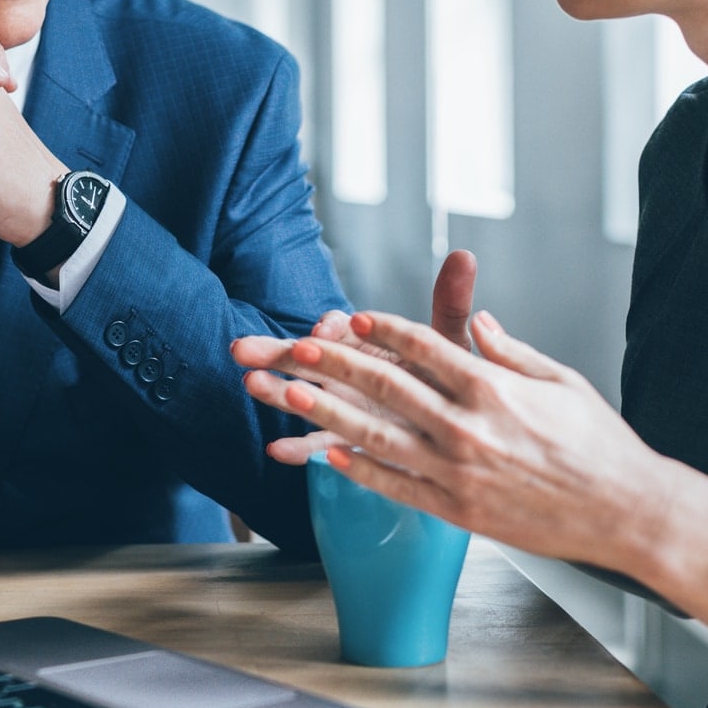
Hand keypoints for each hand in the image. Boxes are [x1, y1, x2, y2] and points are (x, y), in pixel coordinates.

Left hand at [231, 304, 670, 573]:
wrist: (626, 512)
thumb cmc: (599, 444)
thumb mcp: (560, 381)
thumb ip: (511, 350)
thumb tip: (478, 321)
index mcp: (494, 387)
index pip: (425, 348)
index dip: (384, 330)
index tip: (352, 317)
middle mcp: (469, 426)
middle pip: (387, 386)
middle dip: (336, 363)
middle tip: (296, 346)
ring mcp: (459, 471)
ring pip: (378, 436)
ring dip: (328, 413)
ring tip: (290, 395)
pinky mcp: (458, 510)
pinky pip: (397, 486)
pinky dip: (360, 471)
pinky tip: (329, 456)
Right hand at [262, 250, 478, 465]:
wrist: (453, 424)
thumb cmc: (448, 377)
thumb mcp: (449, 342)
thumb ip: (450, 303)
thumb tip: (463, 256)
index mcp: (366, 341)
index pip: (341, 328)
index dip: (330, 327)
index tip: (325, 327)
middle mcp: (348, 370)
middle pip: (306, 357)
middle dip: (277, 351)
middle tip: (244, 349)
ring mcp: (343, 405)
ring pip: (303, 397)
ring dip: (276, 392)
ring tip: (252, 385)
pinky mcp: (346, 438)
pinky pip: (318, 444)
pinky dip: (297, 448)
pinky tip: (277, 451)